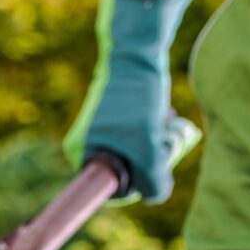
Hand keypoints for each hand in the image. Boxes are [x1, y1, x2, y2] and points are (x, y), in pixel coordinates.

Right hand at [63, 0, 196, 203]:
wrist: (138, 53)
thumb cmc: (138, 100)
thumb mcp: (149, 148)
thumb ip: (155, 182)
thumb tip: (156, 196)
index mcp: (83, 154)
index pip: (111, 190)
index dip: (138, 187)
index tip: (155, 169)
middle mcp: (89, 145)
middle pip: (128, 174)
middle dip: (152, 162)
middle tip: (164, 140)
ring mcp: (106, 132)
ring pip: (140, 156)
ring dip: (159, 146)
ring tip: (167, 125)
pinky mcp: (122, 121)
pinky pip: (143, 140)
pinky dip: (157, 133)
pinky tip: (164, 117)